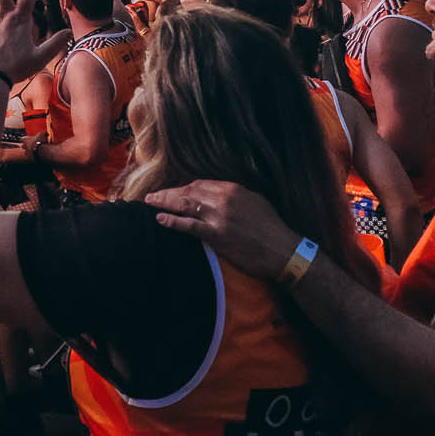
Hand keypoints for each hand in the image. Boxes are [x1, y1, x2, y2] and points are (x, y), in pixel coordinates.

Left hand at [144, 180, 301, 281]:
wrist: (284, 251)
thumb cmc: (273, 229)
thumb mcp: (256, 202)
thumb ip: (236, 196)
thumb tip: (219, 194)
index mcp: (233, 189)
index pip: (200, 184)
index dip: (183, 188)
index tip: (172, 192)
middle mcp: (224, 199)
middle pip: (188, 191)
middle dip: (168, 193)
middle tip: (152, 197)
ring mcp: (219, 217)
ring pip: (184, 205)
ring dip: (164, 203)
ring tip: (149, 204)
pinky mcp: (217, 235)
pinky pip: (189, 226)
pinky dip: (172, 222)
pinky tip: (160, 219)